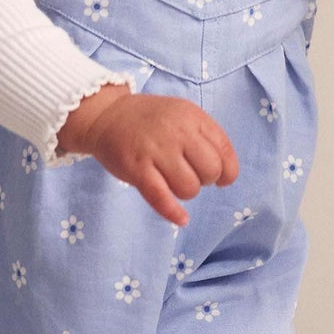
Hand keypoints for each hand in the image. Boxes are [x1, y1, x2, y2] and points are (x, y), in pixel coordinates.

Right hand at [56, 84, 238, 225]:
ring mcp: (155, 150)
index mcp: (192, 117)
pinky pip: (162, 198)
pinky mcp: (137, 169)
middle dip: (205, 180)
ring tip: (173, 182)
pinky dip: (174, 213)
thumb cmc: (150, 119)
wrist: (106, 115)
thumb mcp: (182, 114)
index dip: (227, 172)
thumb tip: (225, 174)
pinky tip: (182, 219)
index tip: (220, 178)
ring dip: (185, 192)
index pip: (225, 152)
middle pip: (210, 171)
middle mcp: (177, 131)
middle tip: (190, 175)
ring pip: (189, 188)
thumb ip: (205, 136)